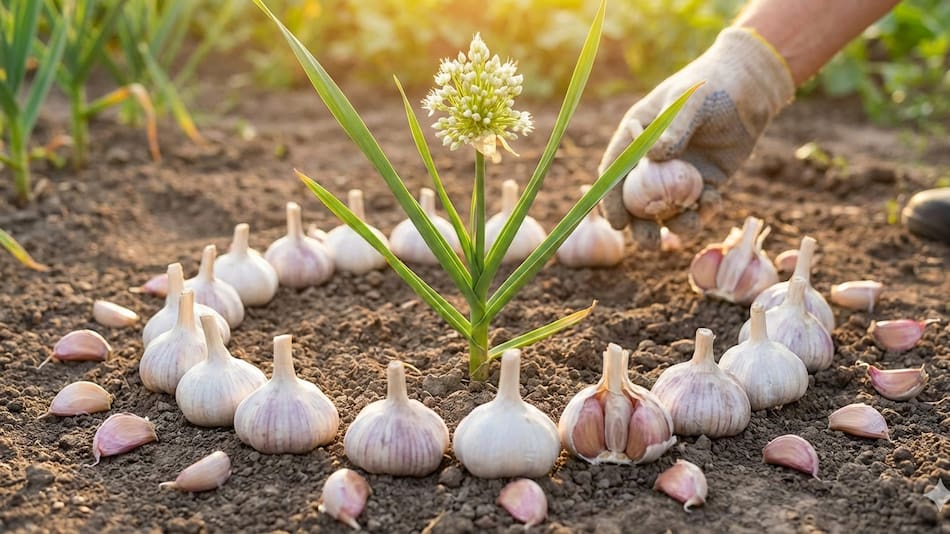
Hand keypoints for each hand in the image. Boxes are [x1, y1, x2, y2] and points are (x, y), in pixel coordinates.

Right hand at [598, 27, 794, 248]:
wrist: (752, 85)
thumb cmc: (713, 83)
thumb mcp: (690, 102)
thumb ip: (673, 129)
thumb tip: (654, 158)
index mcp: (637, 135)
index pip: (616, 172)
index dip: (612, 200)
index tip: (618, 223)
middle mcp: (653, 159)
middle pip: (637, 200)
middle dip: (642, 225)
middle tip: (651, 242)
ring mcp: (679, 173)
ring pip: (668, 209)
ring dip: (676, 224)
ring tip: (689, 224)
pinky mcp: (706, 181)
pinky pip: (699, 206)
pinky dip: (703, 211)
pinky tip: (713, 201)